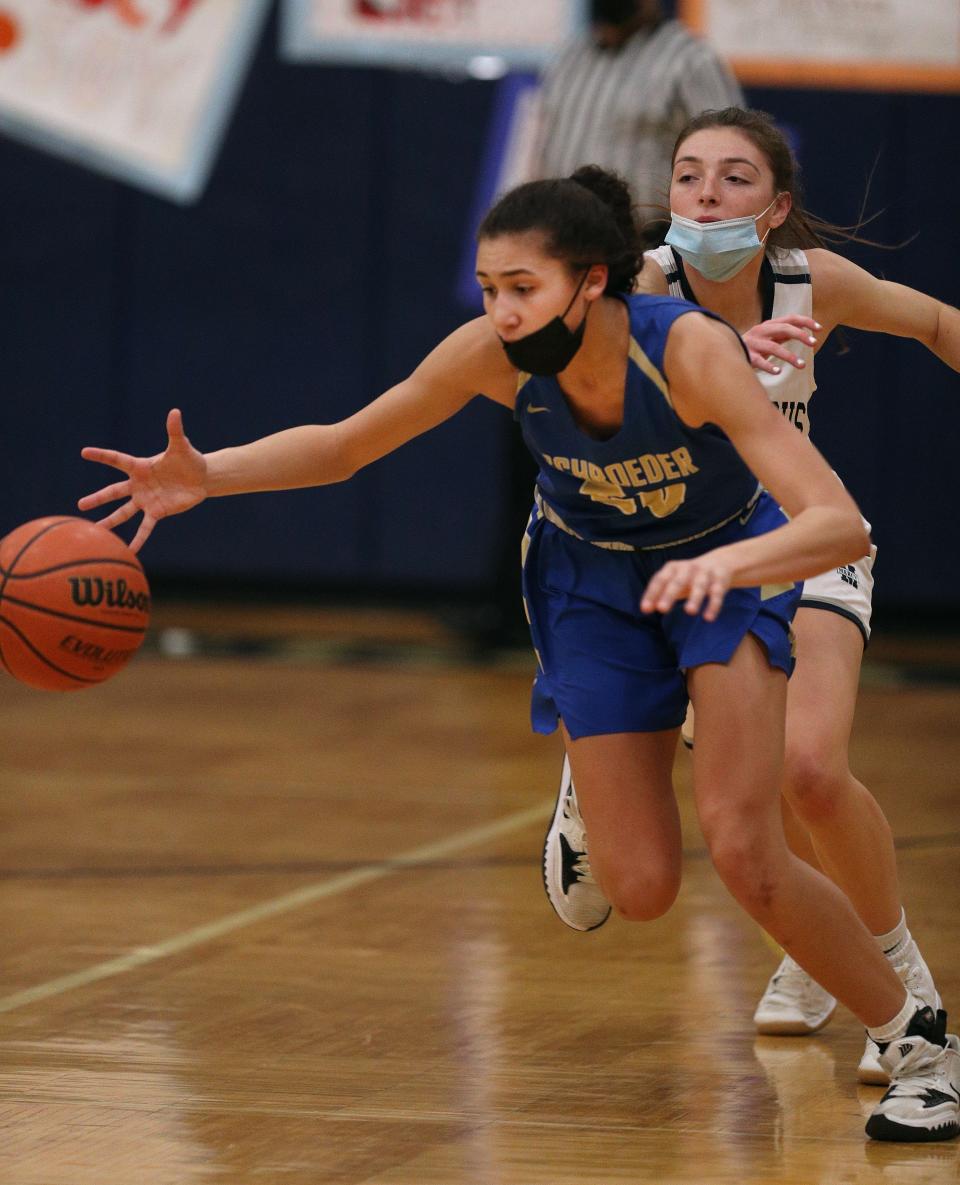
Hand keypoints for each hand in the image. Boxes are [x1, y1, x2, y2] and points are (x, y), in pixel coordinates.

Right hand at [78, 408, 207, 552]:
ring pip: (124, 512)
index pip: (117, 460)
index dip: (102, 456)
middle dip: (98, 498)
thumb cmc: (188, 460)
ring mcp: (146, 500)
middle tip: (80, 505)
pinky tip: (131, 550)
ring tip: (96, 530)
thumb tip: (175, 412)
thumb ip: (175, 431)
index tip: (84, 452)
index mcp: (141, 466)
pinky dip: (139, 538)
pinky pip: (146, 527)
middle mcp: (139, 485)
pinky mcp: (157, 512)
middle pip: (114, 492)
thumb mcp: (181, 446)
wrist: (200, 479)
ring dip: (111, 521)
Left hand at [640, 550, 732, 621]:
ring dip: (695, 598)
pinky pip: (717, 593)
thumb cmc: (689, 577)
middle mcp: (688, 569)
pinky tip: (708, 618)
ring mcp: (705, 573)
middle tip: (662, 609)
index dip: (652, 594)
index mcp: (672, 568)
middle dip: (669, 594)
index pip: (659, 580)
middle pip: (678, 581)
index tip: (645, 609)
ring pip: (700, 586)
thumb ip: (659, 594)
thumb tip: (645, 610)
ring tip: (690, 612)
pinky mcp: (720, 580)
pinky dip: (713, 605)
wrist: (721, 562)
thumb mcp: (673, 582)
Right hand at [742, 315, 819, 374]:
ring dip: (789, 356)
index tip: (819, 328)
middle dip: (800, 335)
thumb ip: (782, 334)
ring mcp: (753, 343)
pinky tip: (778, 371)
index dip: (806, 322)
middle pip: (784, 329)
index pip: (790, 318)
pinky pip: (759, 361)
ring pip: (774, 347)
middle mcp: (761, 331)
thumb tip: (803, 332)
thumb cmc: (752, 346)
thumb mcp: (768, 337)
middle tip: (814, 344)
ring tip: (802, 365)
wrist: (725, 351)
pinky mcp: (746, 356)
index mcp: (769, 325)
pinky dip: (769, 366)